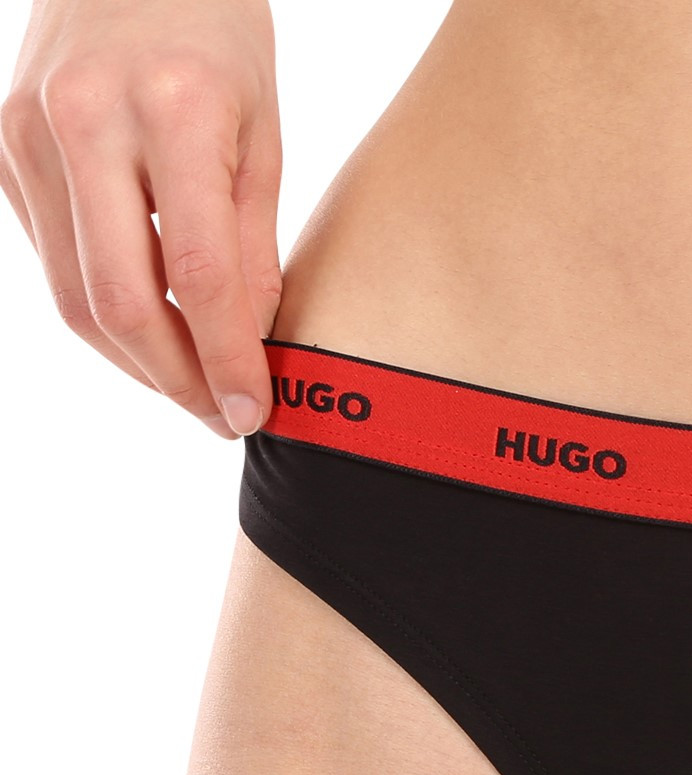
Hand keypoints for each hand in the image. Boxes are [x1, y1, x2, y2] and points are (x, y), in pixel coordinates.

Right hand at [0, 0, 281, 438]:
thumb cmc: (214, 39)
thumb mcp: (264, 134)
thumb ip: (254, 245)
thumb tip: (250, 346)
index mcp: (170, 111)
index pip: (196, 277)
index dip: (226, 361)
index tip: (254, 411)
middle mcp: (84, 120)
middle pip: (120, 302)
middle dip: (176, 380)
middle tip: (221, 415)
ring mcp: (27, 134)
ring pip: (77, 297)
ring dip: (139, 362)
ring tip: (193, 385)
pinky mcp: (2, 148)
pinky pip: (56, 263)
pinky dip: (106, 313)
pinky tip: (152, 330)